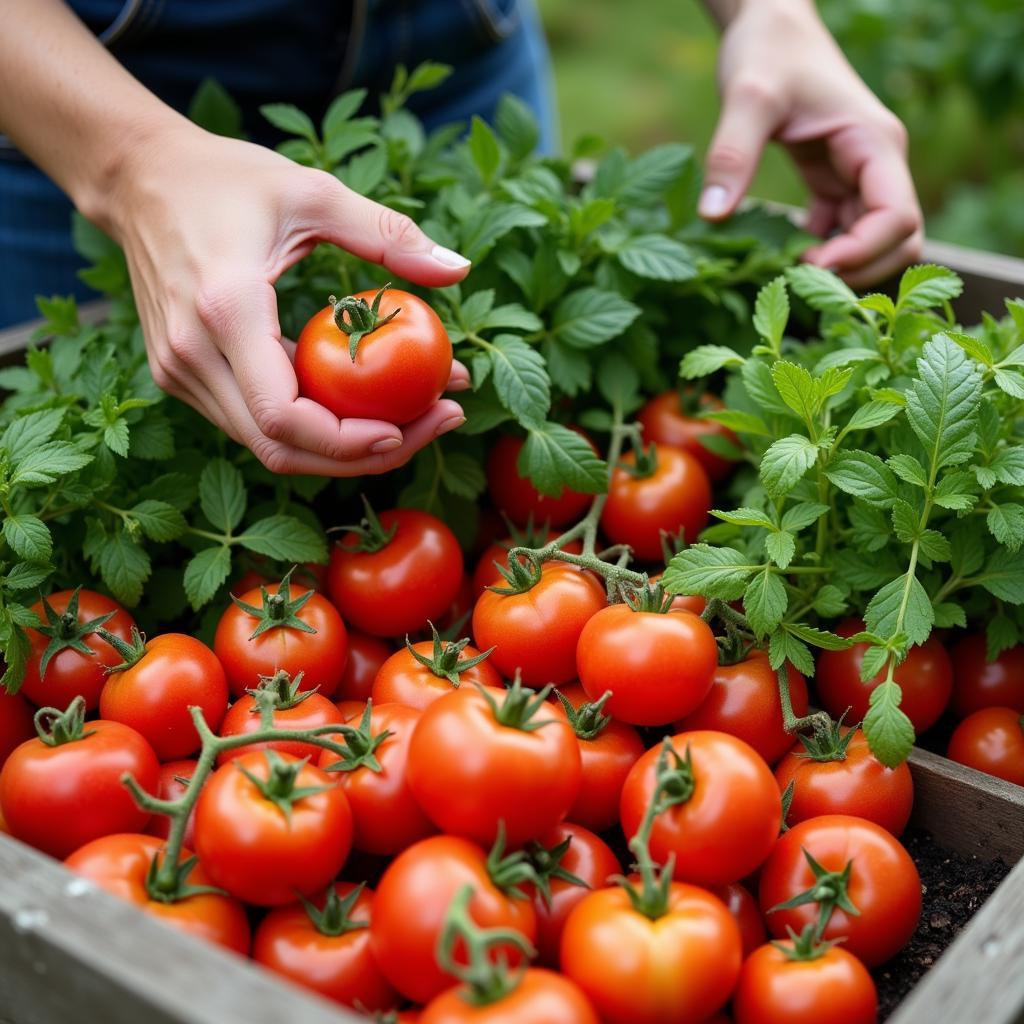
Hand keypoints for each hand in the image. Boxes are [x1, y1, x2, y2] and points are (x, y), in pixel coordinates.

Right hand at [103, 123, 471, 474]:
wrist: (137, 179)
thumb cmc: (226, 179)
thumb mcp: (313, 192)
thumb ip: (388, 232)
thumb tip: (459, 270)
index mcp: (224, 308)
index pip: (285, 416)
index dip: (349, 442)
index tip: (409, 429)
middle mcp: (192, 354)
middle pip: (281, 448)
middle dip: (363, 455)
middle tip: (434, 426)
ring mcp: (180, 371)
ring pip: (268, 445)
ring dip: (342, 447)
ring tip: (413, 418)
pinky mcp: (181, 376)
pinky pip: (253, 422)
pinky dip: (311, 426)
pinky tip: (361, 404)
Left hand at [700, 0, 922, 286]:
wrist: (768, 26)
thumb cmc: (766, 51)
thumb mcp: (747, 97)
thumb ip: (733, 155)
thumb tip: (713, 216)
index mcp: (875, 146)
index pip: (898, 218)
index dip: (863, 253)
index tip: (812, 266)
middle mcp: (878, 166)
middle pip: (899, 242)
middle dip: (859, 272)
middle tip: (801, 282)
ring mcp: (859, 178)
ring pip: (874, 245)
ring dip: (841, 270)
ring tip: (789, 276)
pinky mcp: (834, 186)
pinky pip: (843, 236)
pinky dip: (821, 255)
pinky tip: (782, 259)